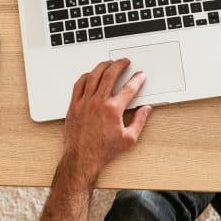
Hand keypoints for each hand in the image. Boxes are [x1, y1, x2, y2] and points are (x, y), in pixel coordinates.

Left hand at [60, 58, 151, 190]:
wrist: (82, 158)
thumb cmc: (103, 151)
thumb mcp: (129, 139)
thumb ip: (140, 121)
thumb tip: (146, 110)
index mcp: (113, 110)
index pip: (129, 88)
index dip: (137, 80)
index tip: (140, 75)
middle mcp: (98, 102)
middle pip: (110, 75)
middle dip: (119, 65)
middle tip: (125, 61)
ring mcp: (84, 102)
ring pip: (93, 76)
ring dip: (103, 66)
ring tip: (109, 63)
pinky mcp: (74, 105)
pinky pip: (79, 84)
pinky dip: (86, 76)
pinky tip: (91, 74)